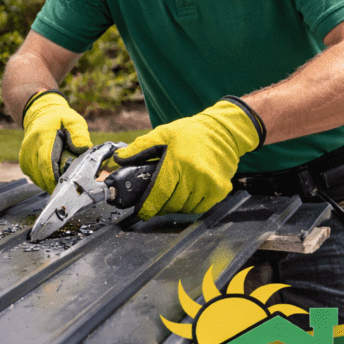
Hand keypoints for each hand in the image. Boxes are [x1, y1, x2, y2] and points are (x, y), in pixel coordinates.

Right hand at [19, 91, 91, 192]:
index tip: (65, 183)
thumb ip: (79, 134)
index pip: (46, 161)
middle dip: (53, 183)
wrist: (40, 113)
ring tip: (60, 184)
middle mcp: (30, 146)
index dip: (54, 176)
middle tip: (67, 187)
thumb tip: (83, 149)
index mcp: (43, 136)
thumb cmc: (59, 119)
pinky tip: (51, 179)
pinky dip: (42, 180)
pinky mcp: (23, 160)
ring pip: (35, 177)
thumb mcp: (73, 121)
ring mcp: (25, 154)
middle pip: (40, 172)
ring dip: (48, 183)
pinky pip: (32, 175)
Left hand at [114, 99, 261, 218]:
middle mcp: (195, 176)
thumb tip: (119, 158)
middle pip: (172, 203)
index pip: (159, 193)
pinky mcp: (220, 190)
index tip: (141, 212)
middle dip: (159, 207)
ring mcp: (209, 185)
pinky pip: (200, 208)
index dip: (148, 206)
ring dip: (174, 207)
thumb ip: (139, 147)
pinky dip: (189, 206)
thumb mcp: (163, 134)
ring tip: (168, 198)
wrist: (223, 131)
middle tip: (153, 203)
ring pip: (185, 208)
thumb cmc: (191, 132)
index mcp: (178, 162)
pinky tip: (184, 197)